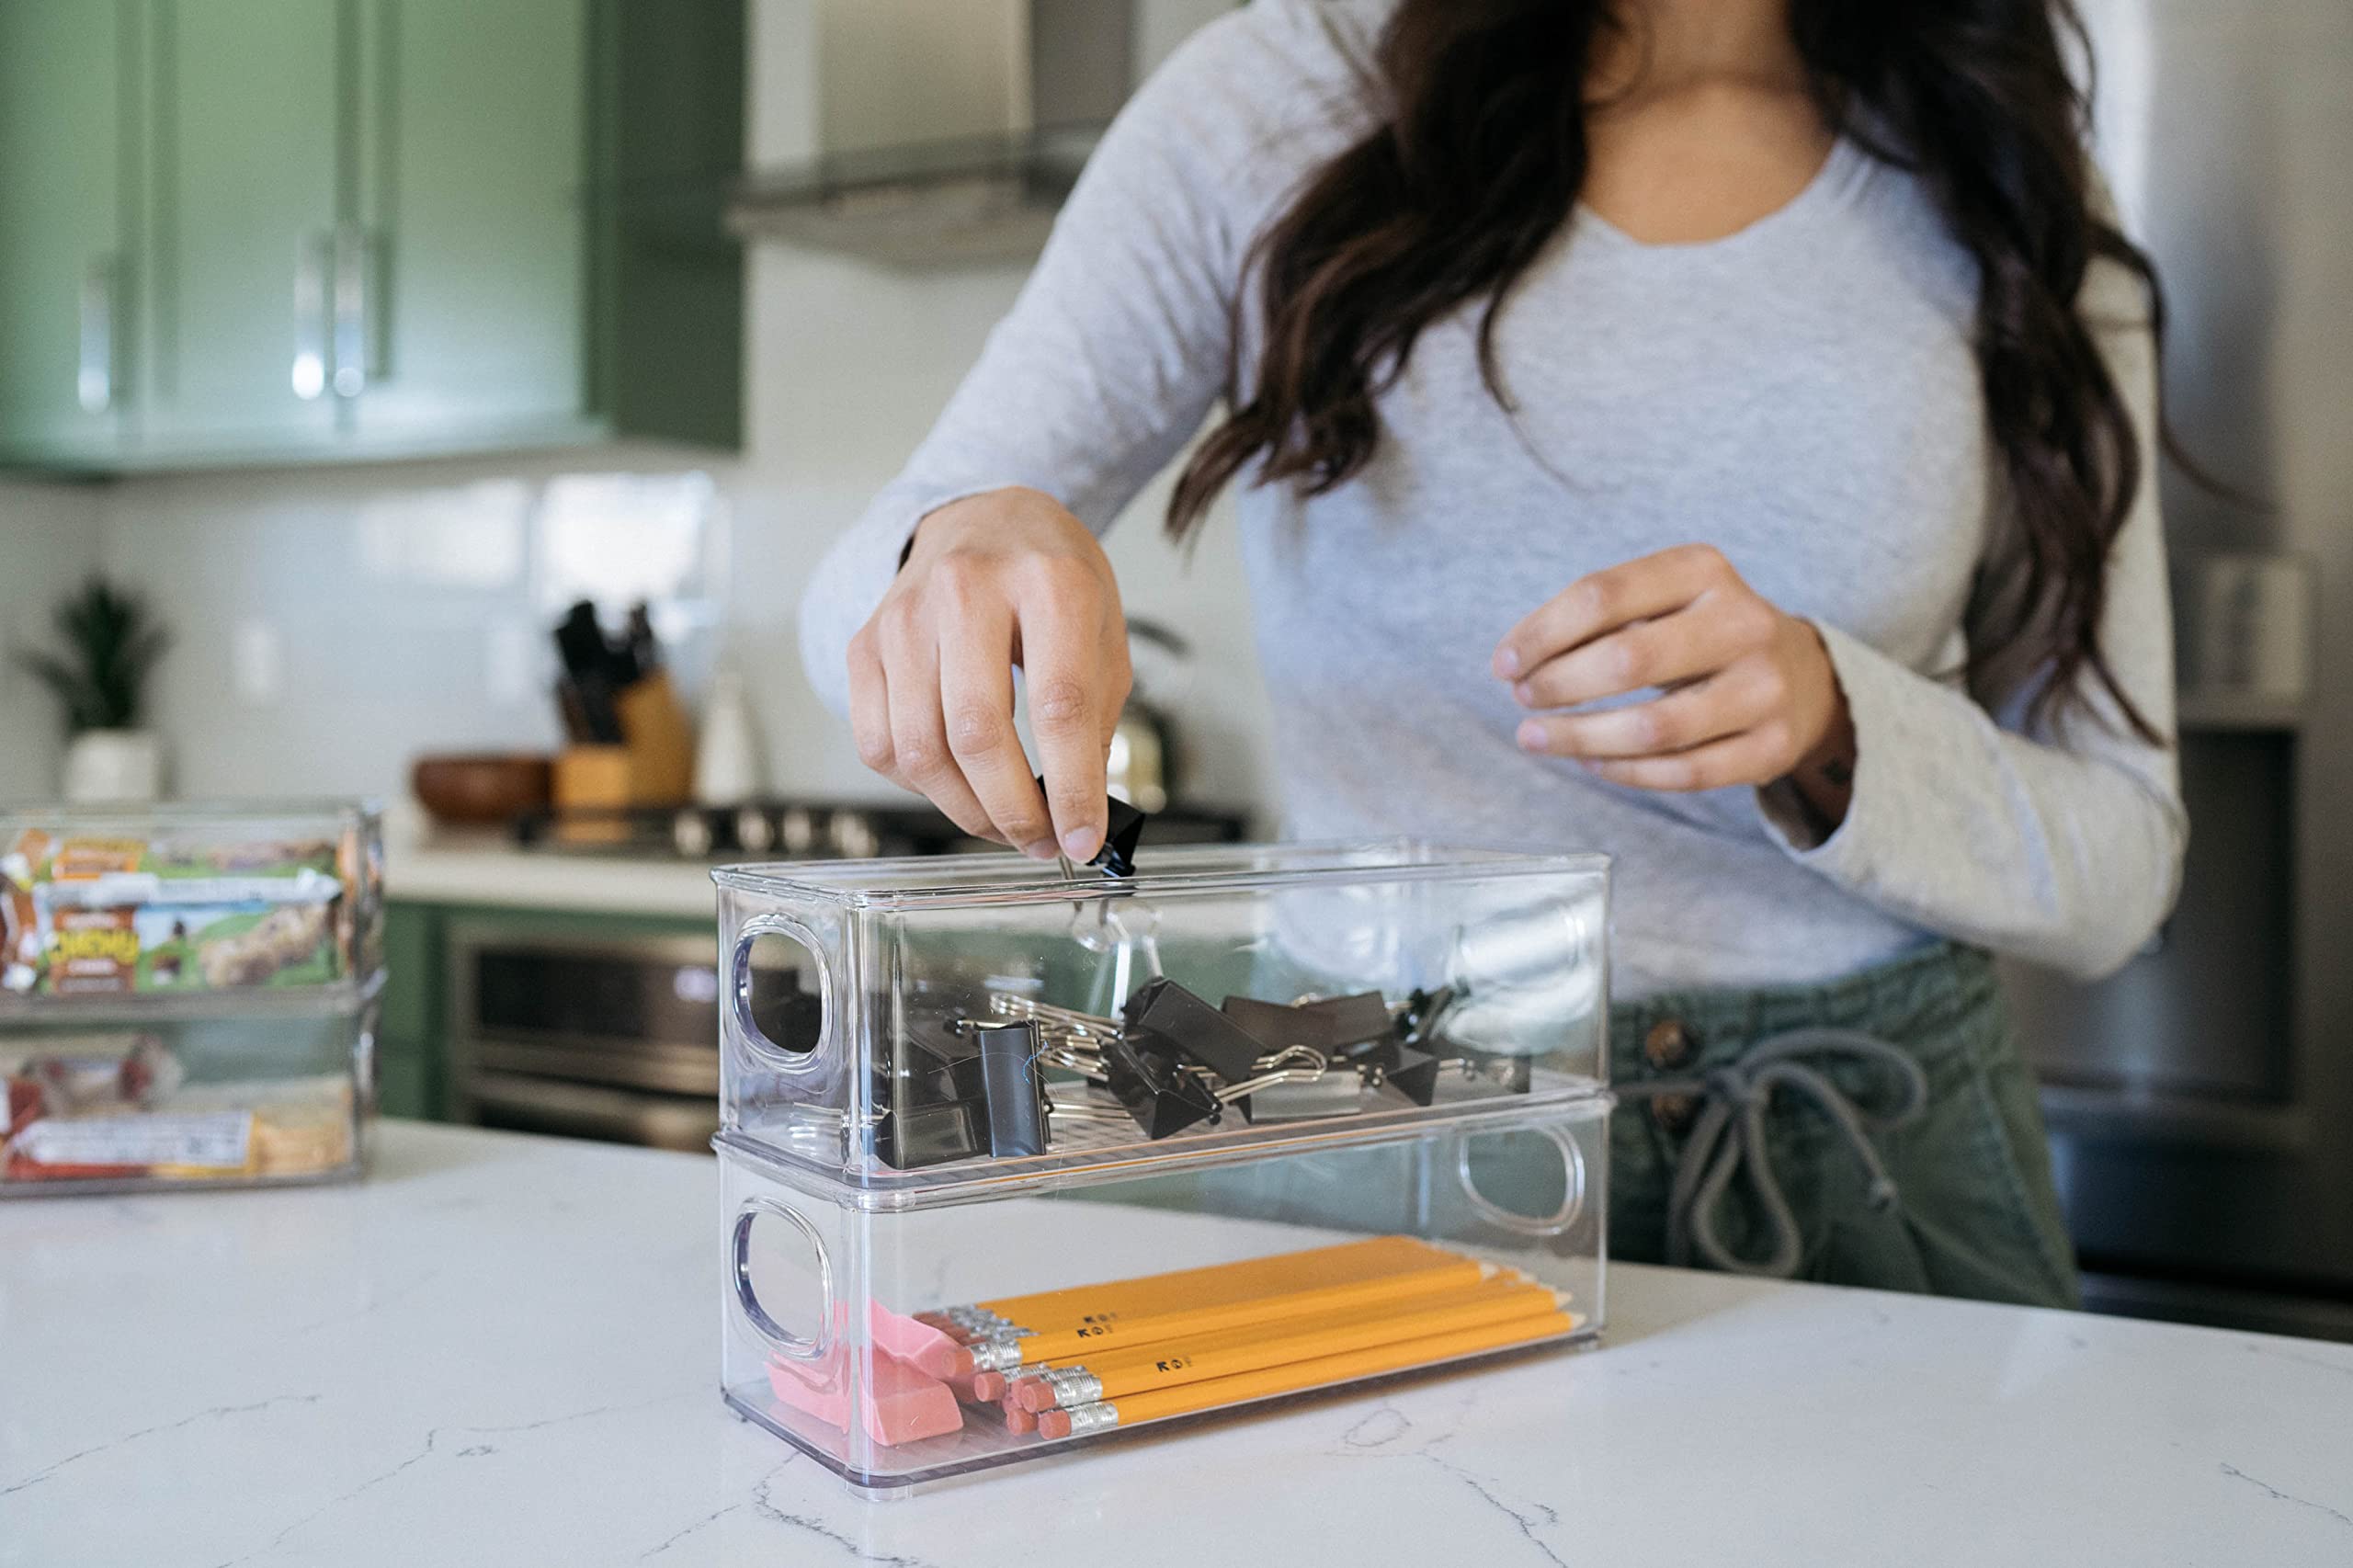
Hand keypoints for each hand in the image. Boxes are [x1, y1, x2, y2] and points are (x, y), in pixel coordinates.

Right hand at [847, 487, 1130, 859]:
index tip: (1083, 839)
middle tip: (1041, 842)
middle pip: (976, 733)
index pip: (1058, 706)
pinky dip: (918, 786)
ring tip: (1003, 822)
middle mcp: (966, 589)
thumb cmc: (1050, 580)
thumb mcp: (1103, 631)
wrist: (983, 519)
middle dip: (1012, 810)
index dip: (1071, 788)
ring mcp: (905, 616)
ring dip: (965, 810)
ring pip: (919, 749)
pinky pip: (879, 743)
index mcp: (1048, 582)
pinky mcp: (866, 644)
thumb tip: (1079, 816)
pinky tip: (955, 783)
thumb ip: (1096, 721)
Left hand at [1493, 544, 1855, 816]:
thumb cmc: (1699, 633)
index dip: (1541, 634)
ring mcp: (1764, 688)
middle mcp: (1742, 623)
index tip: (1504, 664)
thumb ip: (1596, 617)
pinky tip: (1590, 760)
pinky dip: (1624, 771)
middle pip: (1627, 661)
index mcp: (1704, 570)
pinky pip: (1683, 772)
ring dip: (1579, 737)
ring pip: (1652, 728)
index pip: (1603, 596)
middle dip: (1557, 685)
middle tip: (1523, 699)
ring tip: (1536, 737)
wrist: (1801, 674)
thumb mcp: (1661, 599)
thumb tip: (1516, 660)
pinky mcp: (1772, 746)